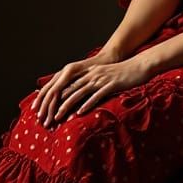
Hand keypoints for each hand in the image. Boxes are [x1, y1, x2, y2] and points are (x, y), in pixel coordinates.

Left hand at [32, 50, 151, 126]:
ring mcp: (100, 79)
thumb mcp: (103, 76)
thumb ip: (91, 83)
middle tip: (46, 115)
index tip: (43, 107)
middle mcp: (91, 74)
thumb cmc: (122, 74)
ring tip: (58, 116)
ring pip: (79, 93)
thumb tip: (81, 95)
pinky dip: (87, 104)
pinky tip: (80, 113)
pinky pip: (96, 96)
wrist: (139, 66)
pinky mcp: (110, 84)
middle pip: (68, 89)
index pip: (65, 84)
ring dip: (67, 106)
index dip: (53, 96)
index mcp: (87, 72)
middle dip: (56, 103)